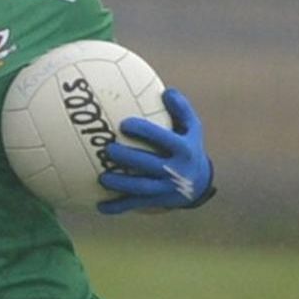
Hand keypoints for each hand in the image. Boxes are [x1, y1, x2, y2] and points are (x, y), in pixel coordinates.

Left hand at [99, 88, 215, 213]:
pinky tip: (99, 206)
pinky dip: (118, 207)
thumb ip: (181, 109)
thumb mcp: (192, 128)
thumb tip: (167, 91)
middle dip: (129, 158)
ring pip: (142, 188)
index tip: (124, 124)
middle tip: (108, 149)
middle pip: (150, 165)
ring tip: (102, 178)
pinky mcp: (157, 202)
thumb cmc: (188, 146)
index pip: (165, 140)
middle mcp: (176, 170)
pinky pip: (135, 204)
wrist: (199, 182)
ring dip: (121, 185)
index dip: (145, 132)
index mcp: (184, 149)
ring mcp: (166, 188)